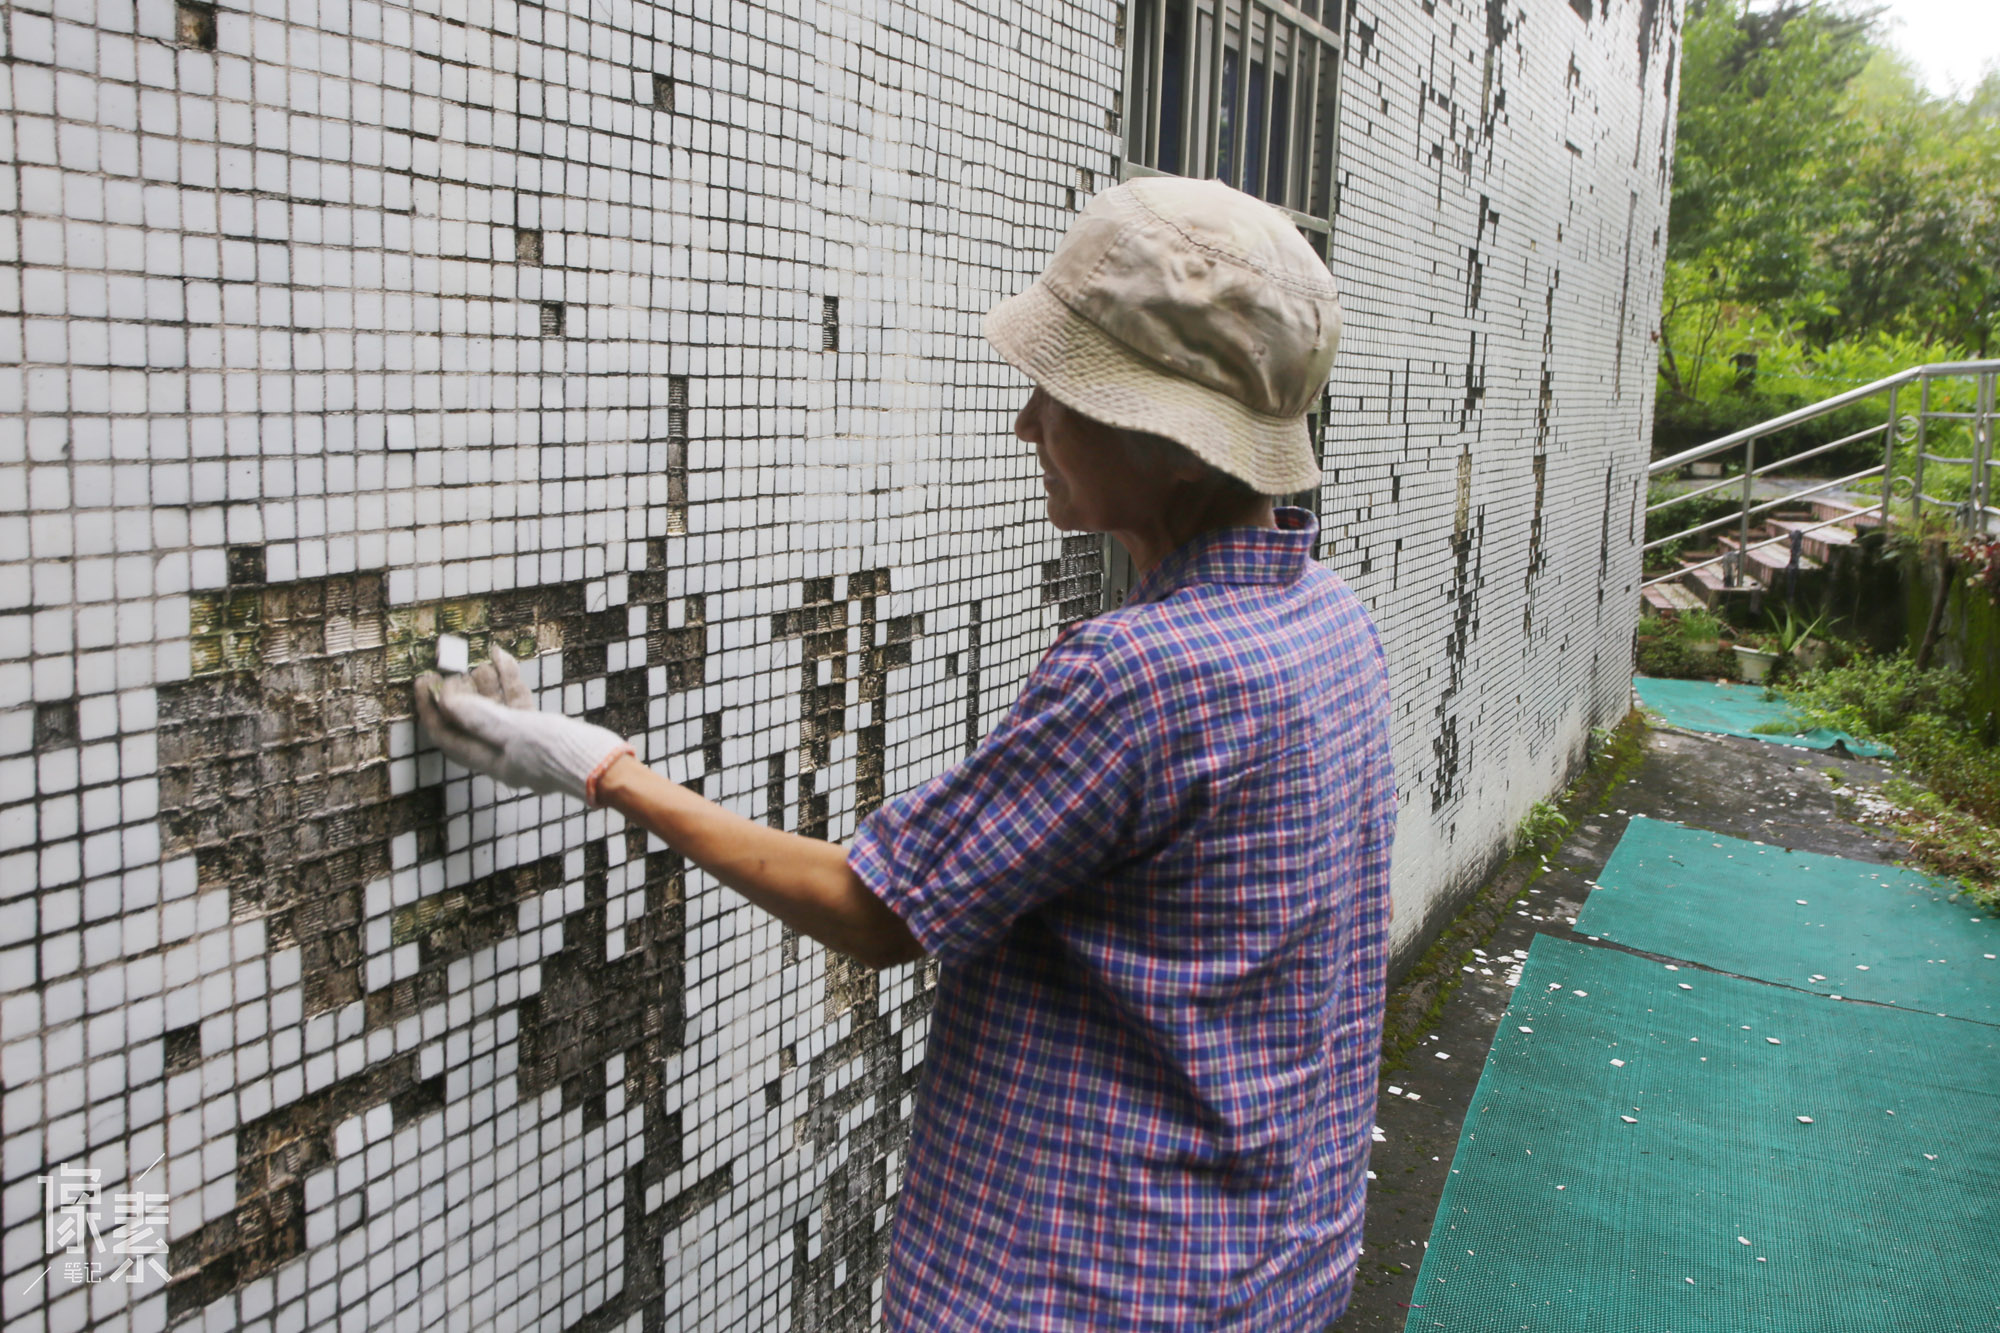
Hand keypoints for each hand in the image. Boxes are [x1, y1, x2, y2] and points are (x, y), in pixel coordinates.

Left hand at [415, 645, 634, 805]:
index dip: (430, 708)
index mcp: (488, 761)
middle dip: (460, 692)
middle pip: (469, 721)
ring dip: (485, 684)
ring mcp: (521, 742)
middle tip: (453, 668)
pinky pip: (517, 704)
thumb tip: (446, 701)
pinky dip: (509, 682)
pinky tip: (503, 659)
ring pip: (494, 709)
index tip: (424, 681)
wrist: (604, 764)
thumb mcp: (515, 731)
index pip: (447, 734)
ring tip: (481, 660)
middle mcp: (501, 753)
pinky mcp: (541, 731)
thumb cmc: (560, 753)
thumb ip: (480, 717)